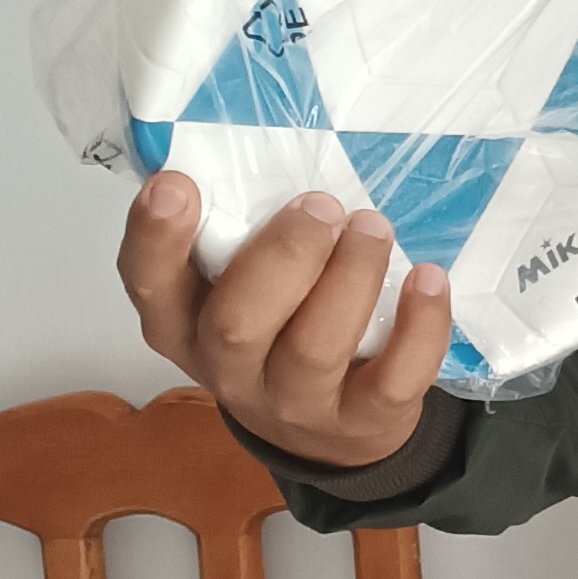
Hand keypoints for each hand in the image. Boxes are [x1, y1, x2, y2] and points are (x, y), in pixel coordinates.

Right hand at [117, 174, 454, 469]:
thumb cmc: (278, 333)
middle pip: (237, 322)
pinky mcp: (364, 422)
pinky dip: (418, 325)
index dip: (156, 238)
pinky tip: (429, 278)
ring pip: (315, 347)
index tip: (177, 184)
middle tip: (322, 204)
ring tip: (374, 227)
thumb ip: (236, 232)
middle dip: (283, 256)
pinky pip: (393, 378)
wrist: (326, 437)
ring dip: (350, 277)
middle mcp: (229, 370)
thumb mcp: (236, 288)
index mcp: (182, 323)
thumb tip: (262, 141)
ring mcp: (296, 403)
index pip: (148, 284)